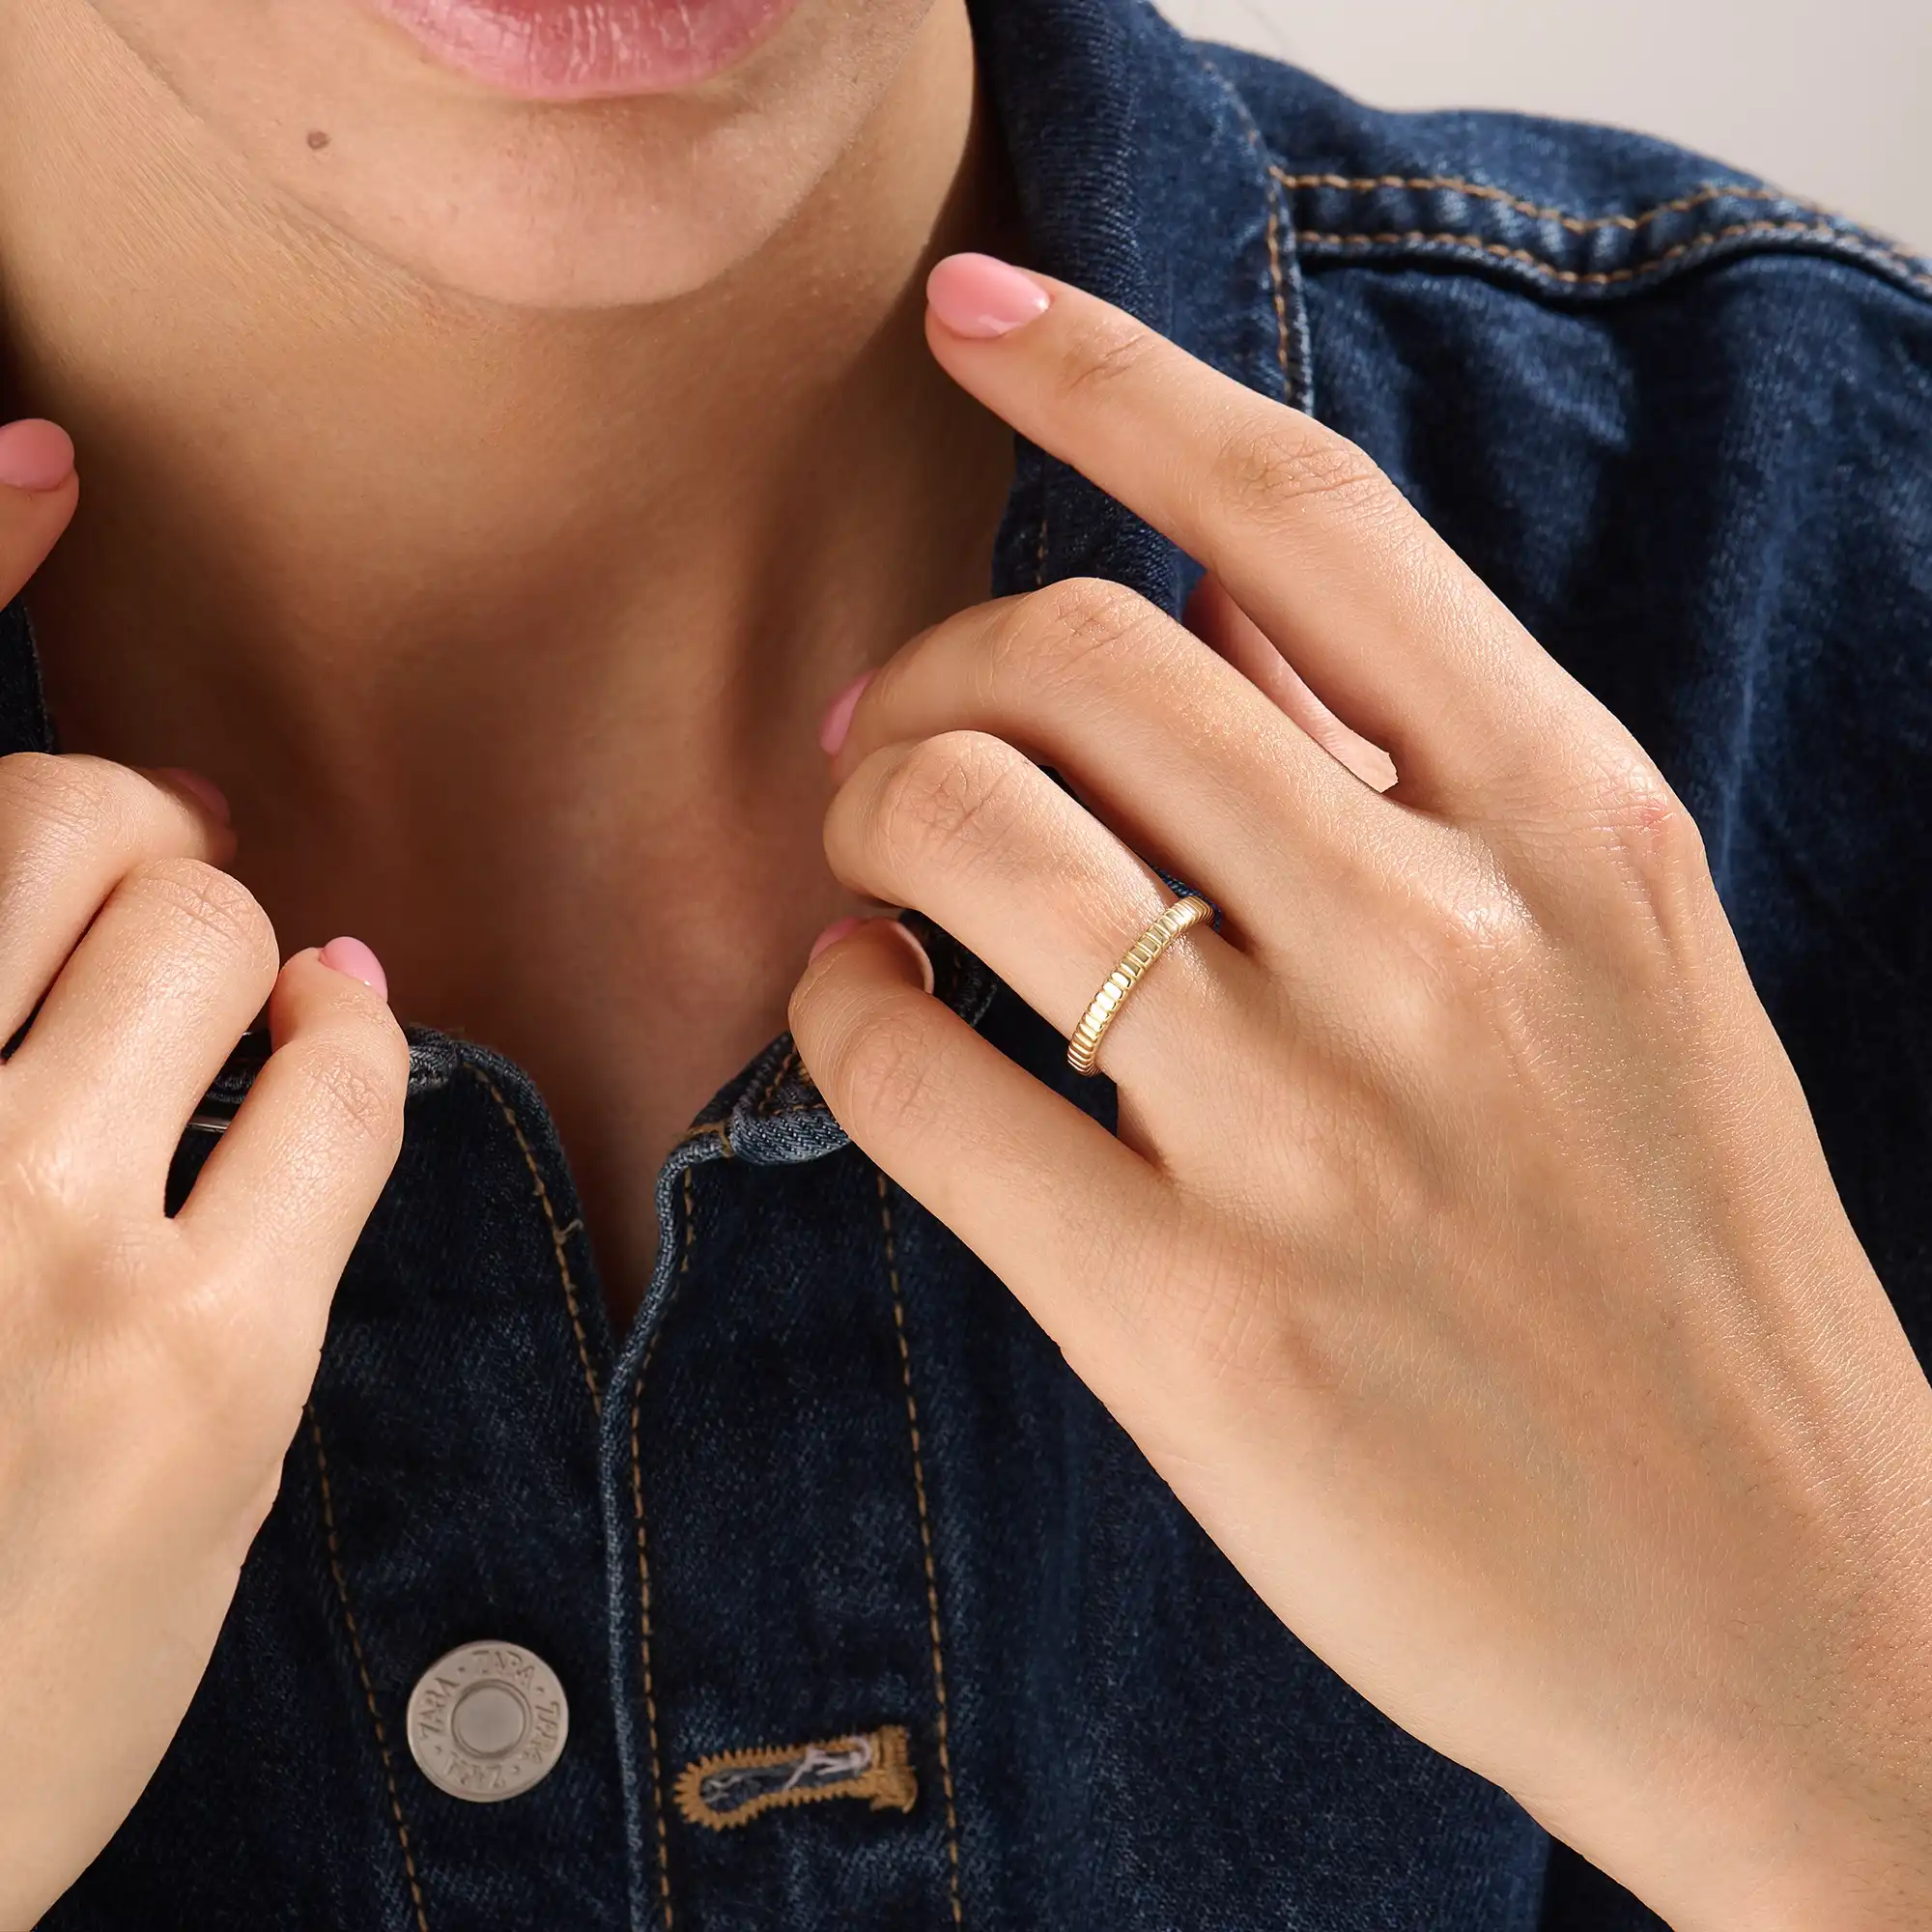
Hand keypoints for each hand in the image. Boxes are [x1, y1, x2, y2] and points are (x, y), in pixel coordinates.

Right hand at [0, 423, 409, 1929]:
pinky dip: (352, 1036)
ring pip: (208, 931)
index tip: (47, 468)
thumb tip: (122, 859)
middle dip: (127, 829)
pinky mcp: (209, 1377)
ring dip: (233, 936)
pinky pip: (340, 1097)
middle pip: (61, 829)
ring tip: (224, 989)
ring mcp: (34, 1258)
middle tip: (157, 865)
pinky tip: (330, 1031)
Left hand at [789, 260, 1931, 1930]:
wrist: (1789, 1611)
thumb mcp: (1613, 965)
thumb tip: (1219, 600)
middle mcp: (1448, 949)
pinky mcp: (1192, 1326)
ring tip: (873, 877)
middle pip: (1081, 654)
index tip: (971, 306)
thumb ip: (1417, 766)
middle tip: (892, 740)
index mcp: (1573, 831)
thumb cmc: (1679, 1270)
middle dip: (936, 666)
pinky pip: (913, 1082)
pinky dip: (838, 1013)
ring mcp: (1317, 1139)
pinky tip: (867, 1018)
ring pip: (968, 833)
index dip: (1113, 372)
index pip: (1306, 516)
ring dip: (869, 818)